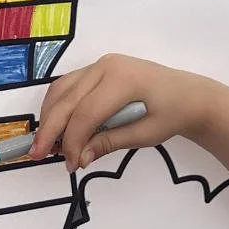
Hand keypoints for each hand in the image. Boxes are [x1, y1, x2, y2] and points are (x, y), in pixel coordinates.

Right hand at [31, 54, 216, 171]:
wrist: (190, 95)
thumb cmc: (173, 114)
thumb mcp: (145, 135)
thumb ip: (109, 143)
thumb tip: (79, 158)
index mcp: (123, 80)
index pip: (85, 113)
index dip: (73, 141)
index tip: (72, 164)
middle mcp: (106, 66)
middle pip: (67, 100)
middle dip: (51, 130)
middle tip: (38, 155)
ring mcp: (101, 64)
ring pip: (62, 90)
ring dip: (50, 117)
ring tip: (46, 144)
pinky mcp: (98, 69)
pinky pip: (69, 86)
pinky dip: (59, 106)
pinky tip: (57, 127)